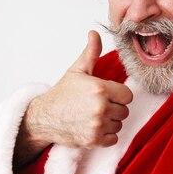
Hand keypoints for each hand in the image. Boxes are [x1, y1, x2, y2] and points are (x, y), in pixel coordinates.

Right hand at [22, 30, 132, 149]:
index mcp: (100, 88)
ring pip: (119, 125)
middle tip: (98, 106)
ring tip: (95, 116)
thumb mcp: (77, 71)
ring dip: (111, 122)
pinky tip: (94, 127)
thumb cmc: (62, 94)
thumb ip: (91, 53)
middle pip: (124, 111)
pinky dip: (106, 136)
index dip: (119, 95)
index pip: (127, 95)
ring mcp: (97, 126)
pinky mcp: (93, 140)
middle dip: (114, 108)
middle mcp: (100, 108)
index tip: (108, 95)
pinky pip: (113, 139)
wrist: (44, 117)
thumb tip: (94, 33)